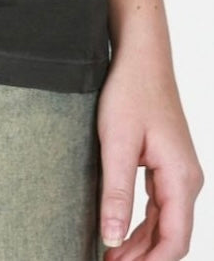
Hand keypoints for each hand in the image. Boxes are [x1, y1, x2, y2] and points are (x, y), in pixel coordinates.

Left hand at [96, 46, 203, 258]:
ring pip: (166, 224)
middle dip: (144, 258)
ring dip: (141, 245)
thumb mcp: (116, 142)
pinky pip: (160, 207)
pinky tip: (120, 234)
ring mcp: (179, 173)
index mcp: (181, 178)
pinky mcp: (167, 166)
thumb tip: (112, 239)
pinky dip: (142, 225)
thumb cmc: (130, 92)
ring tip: (110, 258)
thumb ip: (116, 193)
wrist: (142, 57)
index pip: (175, 241)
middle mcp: (187, 180)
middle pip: (172, 237)